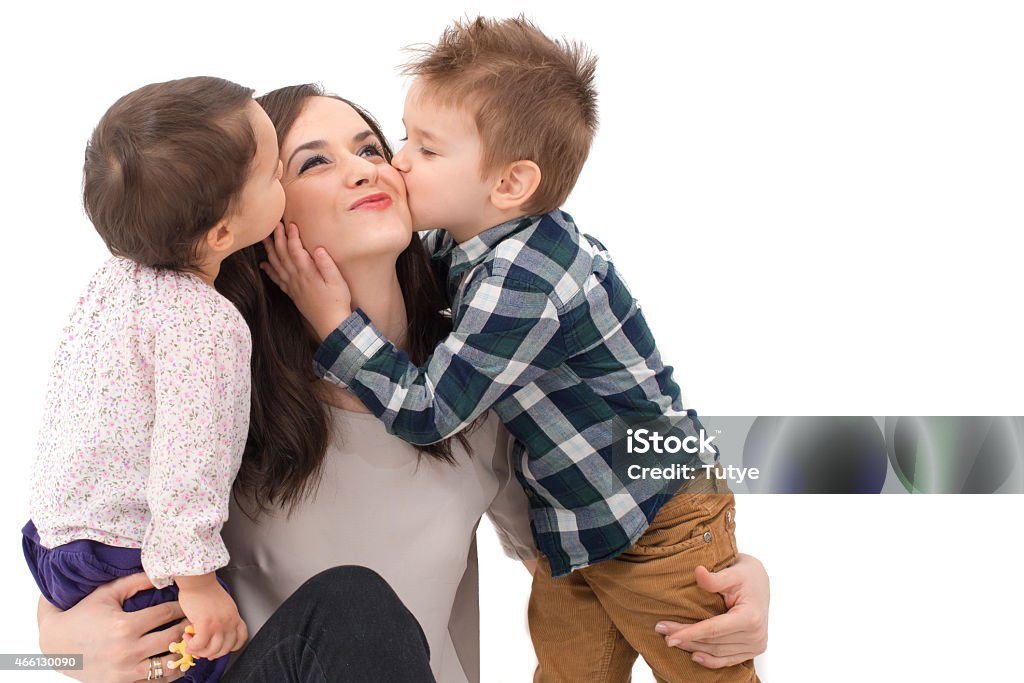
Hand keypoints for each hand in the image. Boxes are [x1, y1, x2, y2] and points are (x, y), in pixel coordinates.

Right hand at [37, 572, 188, 682]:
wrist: (56, 646)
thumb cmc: (83, 614)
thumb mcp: (107, 593)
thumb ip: (136, 581)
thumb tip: (162, 574)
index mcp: (125, 626)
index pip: (166, 614)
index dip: (180, 607)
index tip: (187, 604)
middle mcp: (127, 650)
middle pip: (172, 637)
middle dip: (188, 627)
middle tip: (196, 621)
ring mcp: (126, 671)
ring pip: (169, 664)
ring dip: (183, 652)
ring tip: (190, 642)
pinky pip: (156, 681)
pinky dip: (170, 672)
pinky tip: (176, 660)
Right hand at [175, 575, 247, 659]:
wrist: (198, 580)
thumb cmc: (205, 590)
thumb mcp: (220, 607)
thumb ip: (219, 621)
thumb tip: (209, 638)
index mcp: (234, 616)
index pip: (241, 638)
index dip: (230, 648)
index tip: (219, 649)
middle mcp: (230, 621)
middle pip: (226, 648)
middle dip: (211, 653)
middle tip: (200, 649)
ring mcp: (219, 624)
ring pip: (213, 650)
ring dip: (200, 651)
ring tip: (191, 643)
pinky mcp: (206, 624)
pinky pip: (199, 645)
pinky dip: (192, 646)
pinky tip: (186, 637)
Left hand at [260, 222, 351, 340]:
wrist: (331, 324)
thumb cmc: (337, 301)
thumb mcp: (338, 281)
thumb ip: (327, 264)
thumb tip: (318, 248)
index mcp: (308, 273)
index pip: (296, 250)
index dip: (292, 236)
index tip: (291, 224)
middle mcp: (297, 278)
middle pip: (283, 255)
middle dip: (278, 239)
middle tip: (274, 225)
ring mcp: (293, 286)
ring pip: (277, 265)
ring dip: (270, 251)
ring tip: (265, 239)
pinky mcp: (292, 293)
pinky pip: (277, 280)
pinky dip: (269, 271)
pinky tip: (264, 265)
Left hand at [654, 553, 768, 668]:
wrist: (761, 583)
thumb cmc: (747, 575)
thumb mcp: (733, 572)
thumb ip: (715, 578)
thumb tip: (698, 572)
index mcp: (750, 617)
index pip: (714, 629)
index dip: (689, 633)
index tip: (668, 635)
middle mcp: (756, 635)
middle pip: (713, 642)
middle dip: (686, 639)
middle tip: (661, 631)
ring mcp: (756, 645)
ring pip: (718, 653)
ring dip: (693, 648)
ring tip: (671, 640)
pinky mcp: (753, 650)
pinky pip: (728, 660)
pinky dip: (711, 660)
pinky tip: (694, 655)